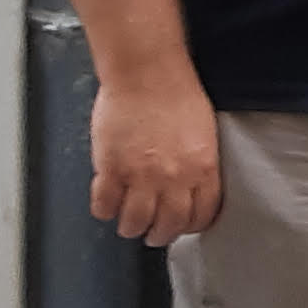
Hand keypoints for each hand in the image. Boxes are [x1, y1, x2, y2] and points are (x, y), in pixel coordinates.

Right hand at [87, 70, 221, 243]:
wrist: (146, 72)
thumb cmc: (176, 93)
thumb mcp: (204, 133)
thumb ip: (199, 164)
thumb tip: (191, 186)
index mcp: (202, 169)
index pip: (201, 215)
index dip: (190, 225)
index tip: (183, 225)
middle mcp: (174, 179)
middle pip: (168, 226)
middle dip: (160, 234)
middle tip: (153, 233)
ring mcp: (140, 176)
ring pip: (134, 222)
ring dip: (130, 227)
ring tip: (128, 223)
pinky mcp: (111, 169)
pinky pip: (104, 205)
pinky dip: (104, 210)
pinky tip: (106, 205)